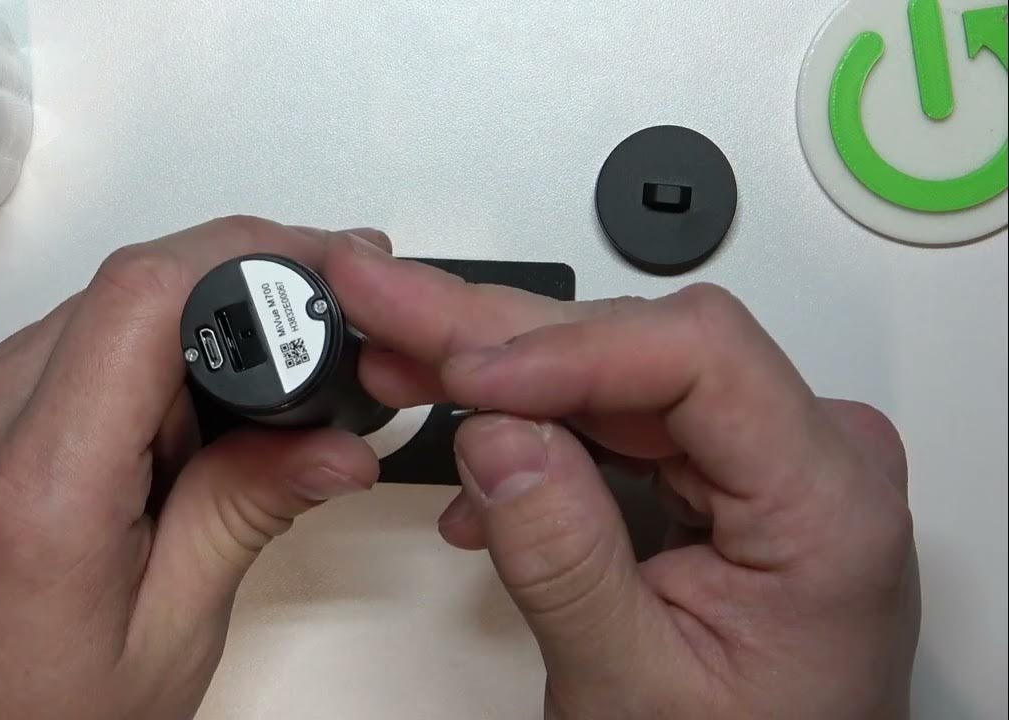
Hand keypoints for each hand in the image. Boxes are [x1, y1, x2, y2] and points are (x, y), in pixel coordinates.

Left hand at [0, 218, 386, 719]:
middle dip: (215, 321)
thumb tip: (332, 444)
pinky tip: (110, 465)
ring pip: (71, 326)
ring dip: (150, 361)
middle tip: (272, 395)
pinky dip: (91, 385)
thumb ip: (245, 517)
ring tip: (172, 466)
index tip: (316, 267)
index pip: (142, 297)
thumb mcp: (165, 642)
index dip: (246, 254)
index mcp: (32, 494)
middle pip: (115, 302)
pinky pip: (20, 363)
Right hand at [325, 236, 919, 718]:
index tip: (466, 373)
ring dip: (496, 371)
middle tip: (386, 300)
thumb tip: (494, 433)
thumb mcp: (635, 687)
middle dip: (496, 335)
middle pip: (641, 346)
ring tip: (399, 360)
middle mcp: (810, 454)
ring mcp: (762, 454)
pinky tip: (467, 453)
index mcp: (827, 507)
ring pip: (612, 371)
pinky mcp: (717, 467)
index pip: (701, 358)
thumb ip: (564, 562)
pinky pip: (613, 417)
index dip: (570, 349)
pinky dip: (531, 428)